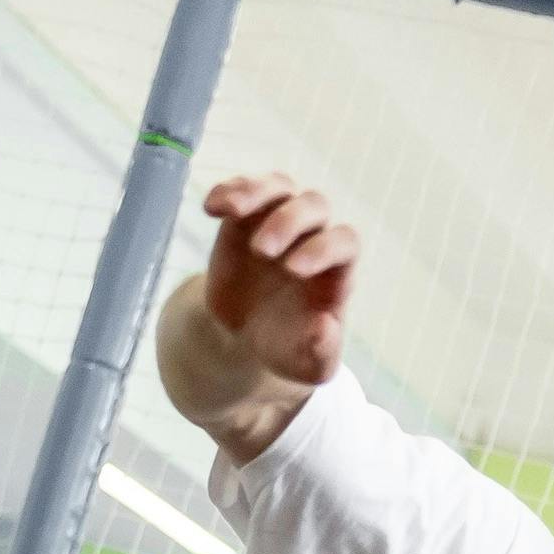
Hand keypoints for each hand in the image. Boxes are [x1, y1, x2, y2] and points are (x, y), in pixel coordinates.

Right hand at [201, 174, 358, 388]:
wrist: (249, 338)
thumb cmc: (287, 348)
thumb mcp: (308, 365)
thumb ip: (321, 352)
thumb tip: (324, 326)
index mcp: (336, 269)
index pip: (343, 242)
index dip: (322, 250)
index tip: (293, 272)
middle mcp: (313, 236)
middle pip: (314, 206)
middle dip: (289, 222)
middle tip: (262, 250)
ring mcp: (280, 220)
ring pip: (279, 187)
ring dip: (258, 193)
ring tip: (232, 211)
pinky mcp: (247, 218)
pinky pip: (243, 191)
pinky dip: (228, 191)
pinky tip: (211, 207)